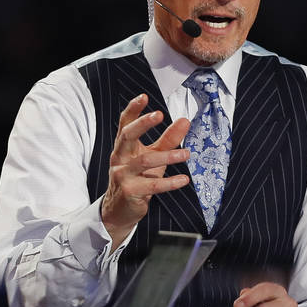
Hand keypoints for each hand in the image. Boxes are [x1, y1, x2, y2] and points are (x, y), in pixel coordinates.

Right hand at [101, 94, 190, 247]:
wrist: (120, 210)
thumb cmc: (138, 178)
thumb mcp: (154, 156)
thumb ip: (169, 139)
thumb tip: (185, 120)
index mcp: (124, 146)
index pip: (125, 124)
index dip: (133, 109)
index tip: (143, 96)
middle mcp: (120, 157)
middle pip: (127, 136)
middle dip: (142, 124)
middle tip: (159, 115)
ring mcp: (123, 175)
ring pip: (144, 161)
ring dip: (167, 156)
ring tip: (186, 154)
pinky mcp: (130, 191)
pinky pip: (152, 186)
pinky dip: (169, 182)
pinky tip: (184, 179)